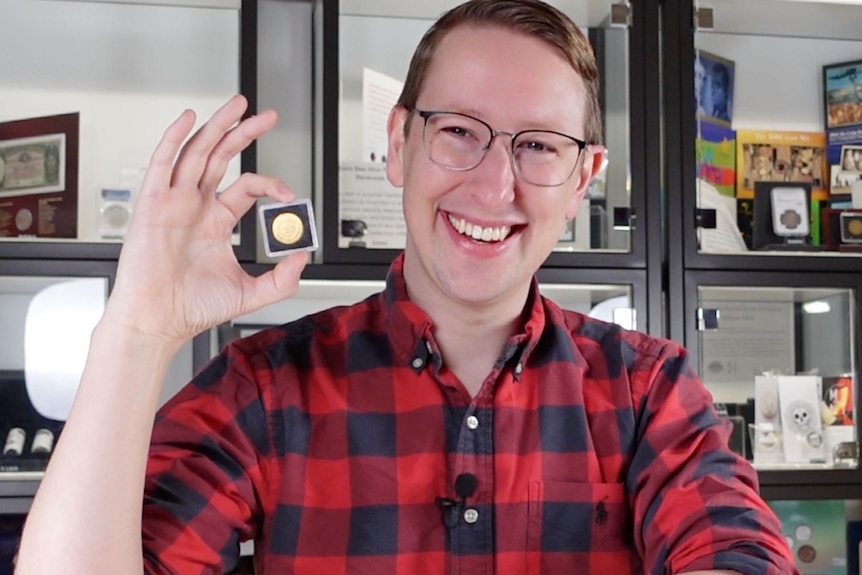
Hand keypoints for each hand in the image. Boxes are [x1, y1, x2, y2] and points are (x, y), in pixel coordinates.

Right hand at [104, 95, 307, 346]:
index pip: (247, 187)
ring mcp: (174, 202)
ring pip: (196, 152)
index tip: (289, 194)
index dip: (270, 184)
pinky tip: (188, 119)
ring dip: (216, 126)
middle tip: (266, 116)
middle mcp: (195, 207)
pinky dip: (173, 139)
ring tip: (237, 105)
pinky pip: (162, 164)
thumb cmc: (192, 308)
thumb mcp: (251, 293)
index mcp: (216, 222)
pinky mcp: (153, 205)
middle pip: (222, 157)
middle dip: (244, 133)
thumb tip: (303, 256)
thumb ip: (283, 278)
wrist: (158, 321)